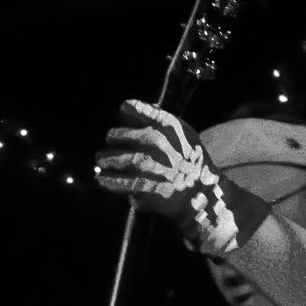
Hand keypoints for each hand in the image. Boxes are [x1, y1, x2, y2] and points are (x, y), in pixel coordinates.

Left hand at [94, 98, 267, 255]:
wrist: (203, 197)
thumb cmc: (194, 164)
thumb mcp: (186, 135)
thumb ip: (162, 120)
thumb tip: (139, 108)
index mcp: (169, 127)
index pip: (138, 109)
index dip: (127, 110)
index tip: (121, 113)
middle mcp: (157, 143)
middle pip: (121, 134)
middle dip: (113, 137)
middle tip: (109, 141)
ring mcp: (149, 166)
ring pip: (117, 159)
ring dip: (106, 160)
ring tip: (101, 161)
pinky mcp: (144, 187)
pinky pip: (119, 182)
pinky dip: (108, 181)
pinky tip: (102, 180)